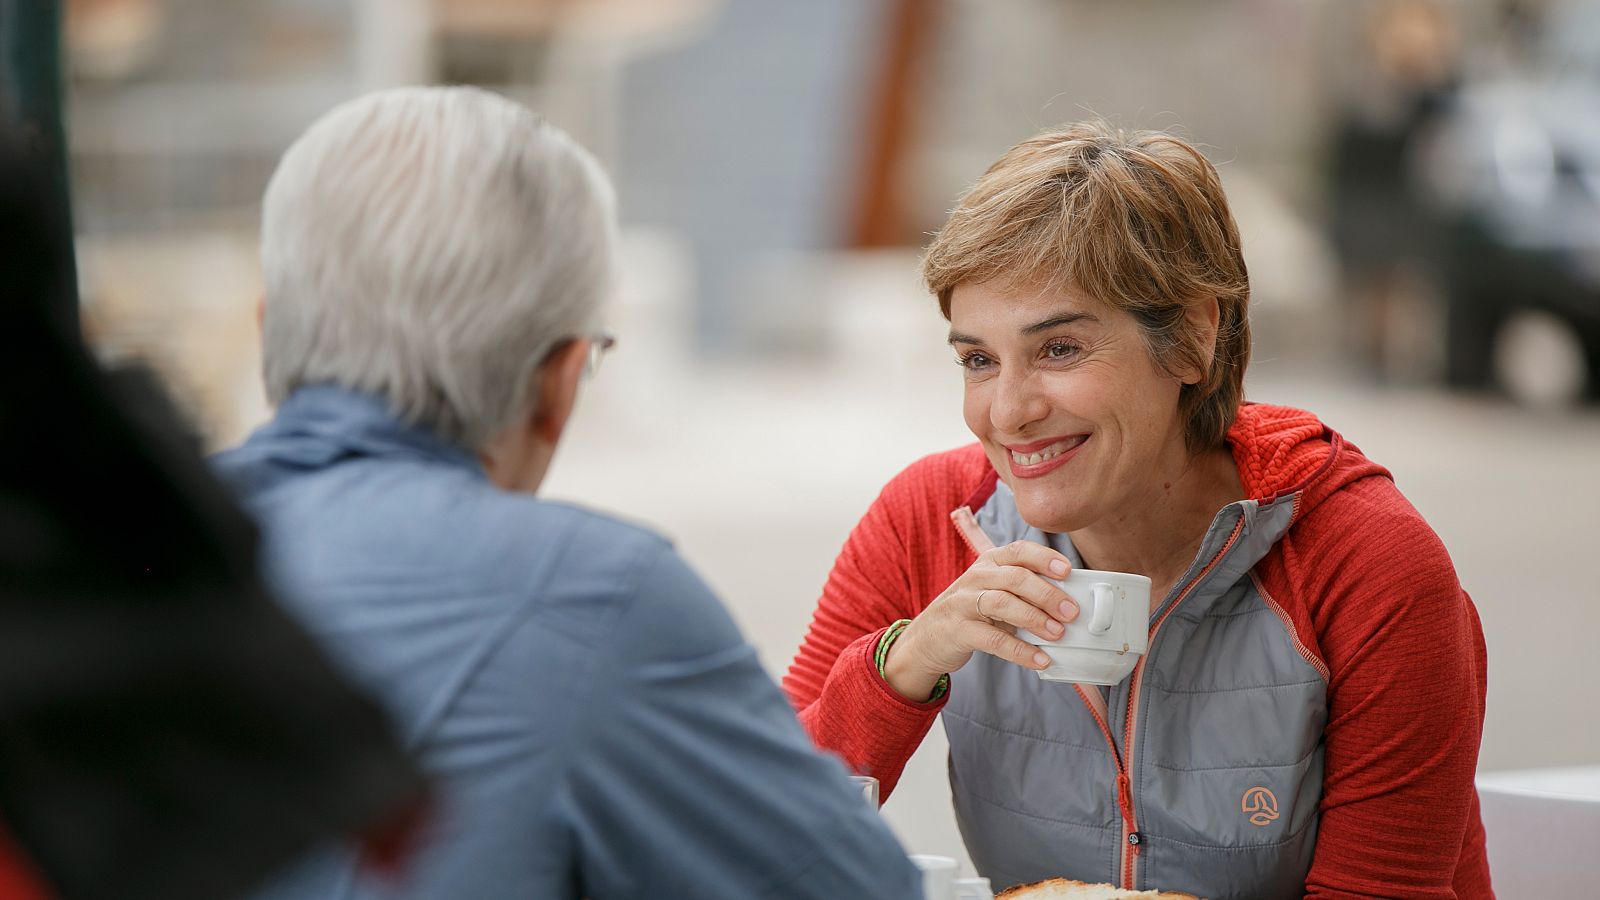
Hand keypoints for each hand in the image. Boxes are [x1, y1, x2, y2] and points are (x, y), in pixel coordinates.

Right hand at [883, 541, 1078, 700]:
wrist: (926, 639)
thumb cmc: (970, 614)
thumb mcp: (992, 593)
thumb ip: (1022, 592)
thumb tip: (1067, 603)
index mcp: (988, 563)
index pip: (1018, 550)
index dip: (1044, 558)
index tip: (1068, 570)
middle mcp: (975, 578)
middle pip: (1015, 578)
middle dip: (1047, 594)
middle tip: (1071, 612)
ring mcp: (963, 603)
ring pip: (1003, 603)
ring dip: (1035, 619)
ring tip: (1057, 634)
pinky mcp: (958, 630)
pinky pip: (993, 639)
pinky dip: (1020, 650)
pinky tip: (1039, 659)